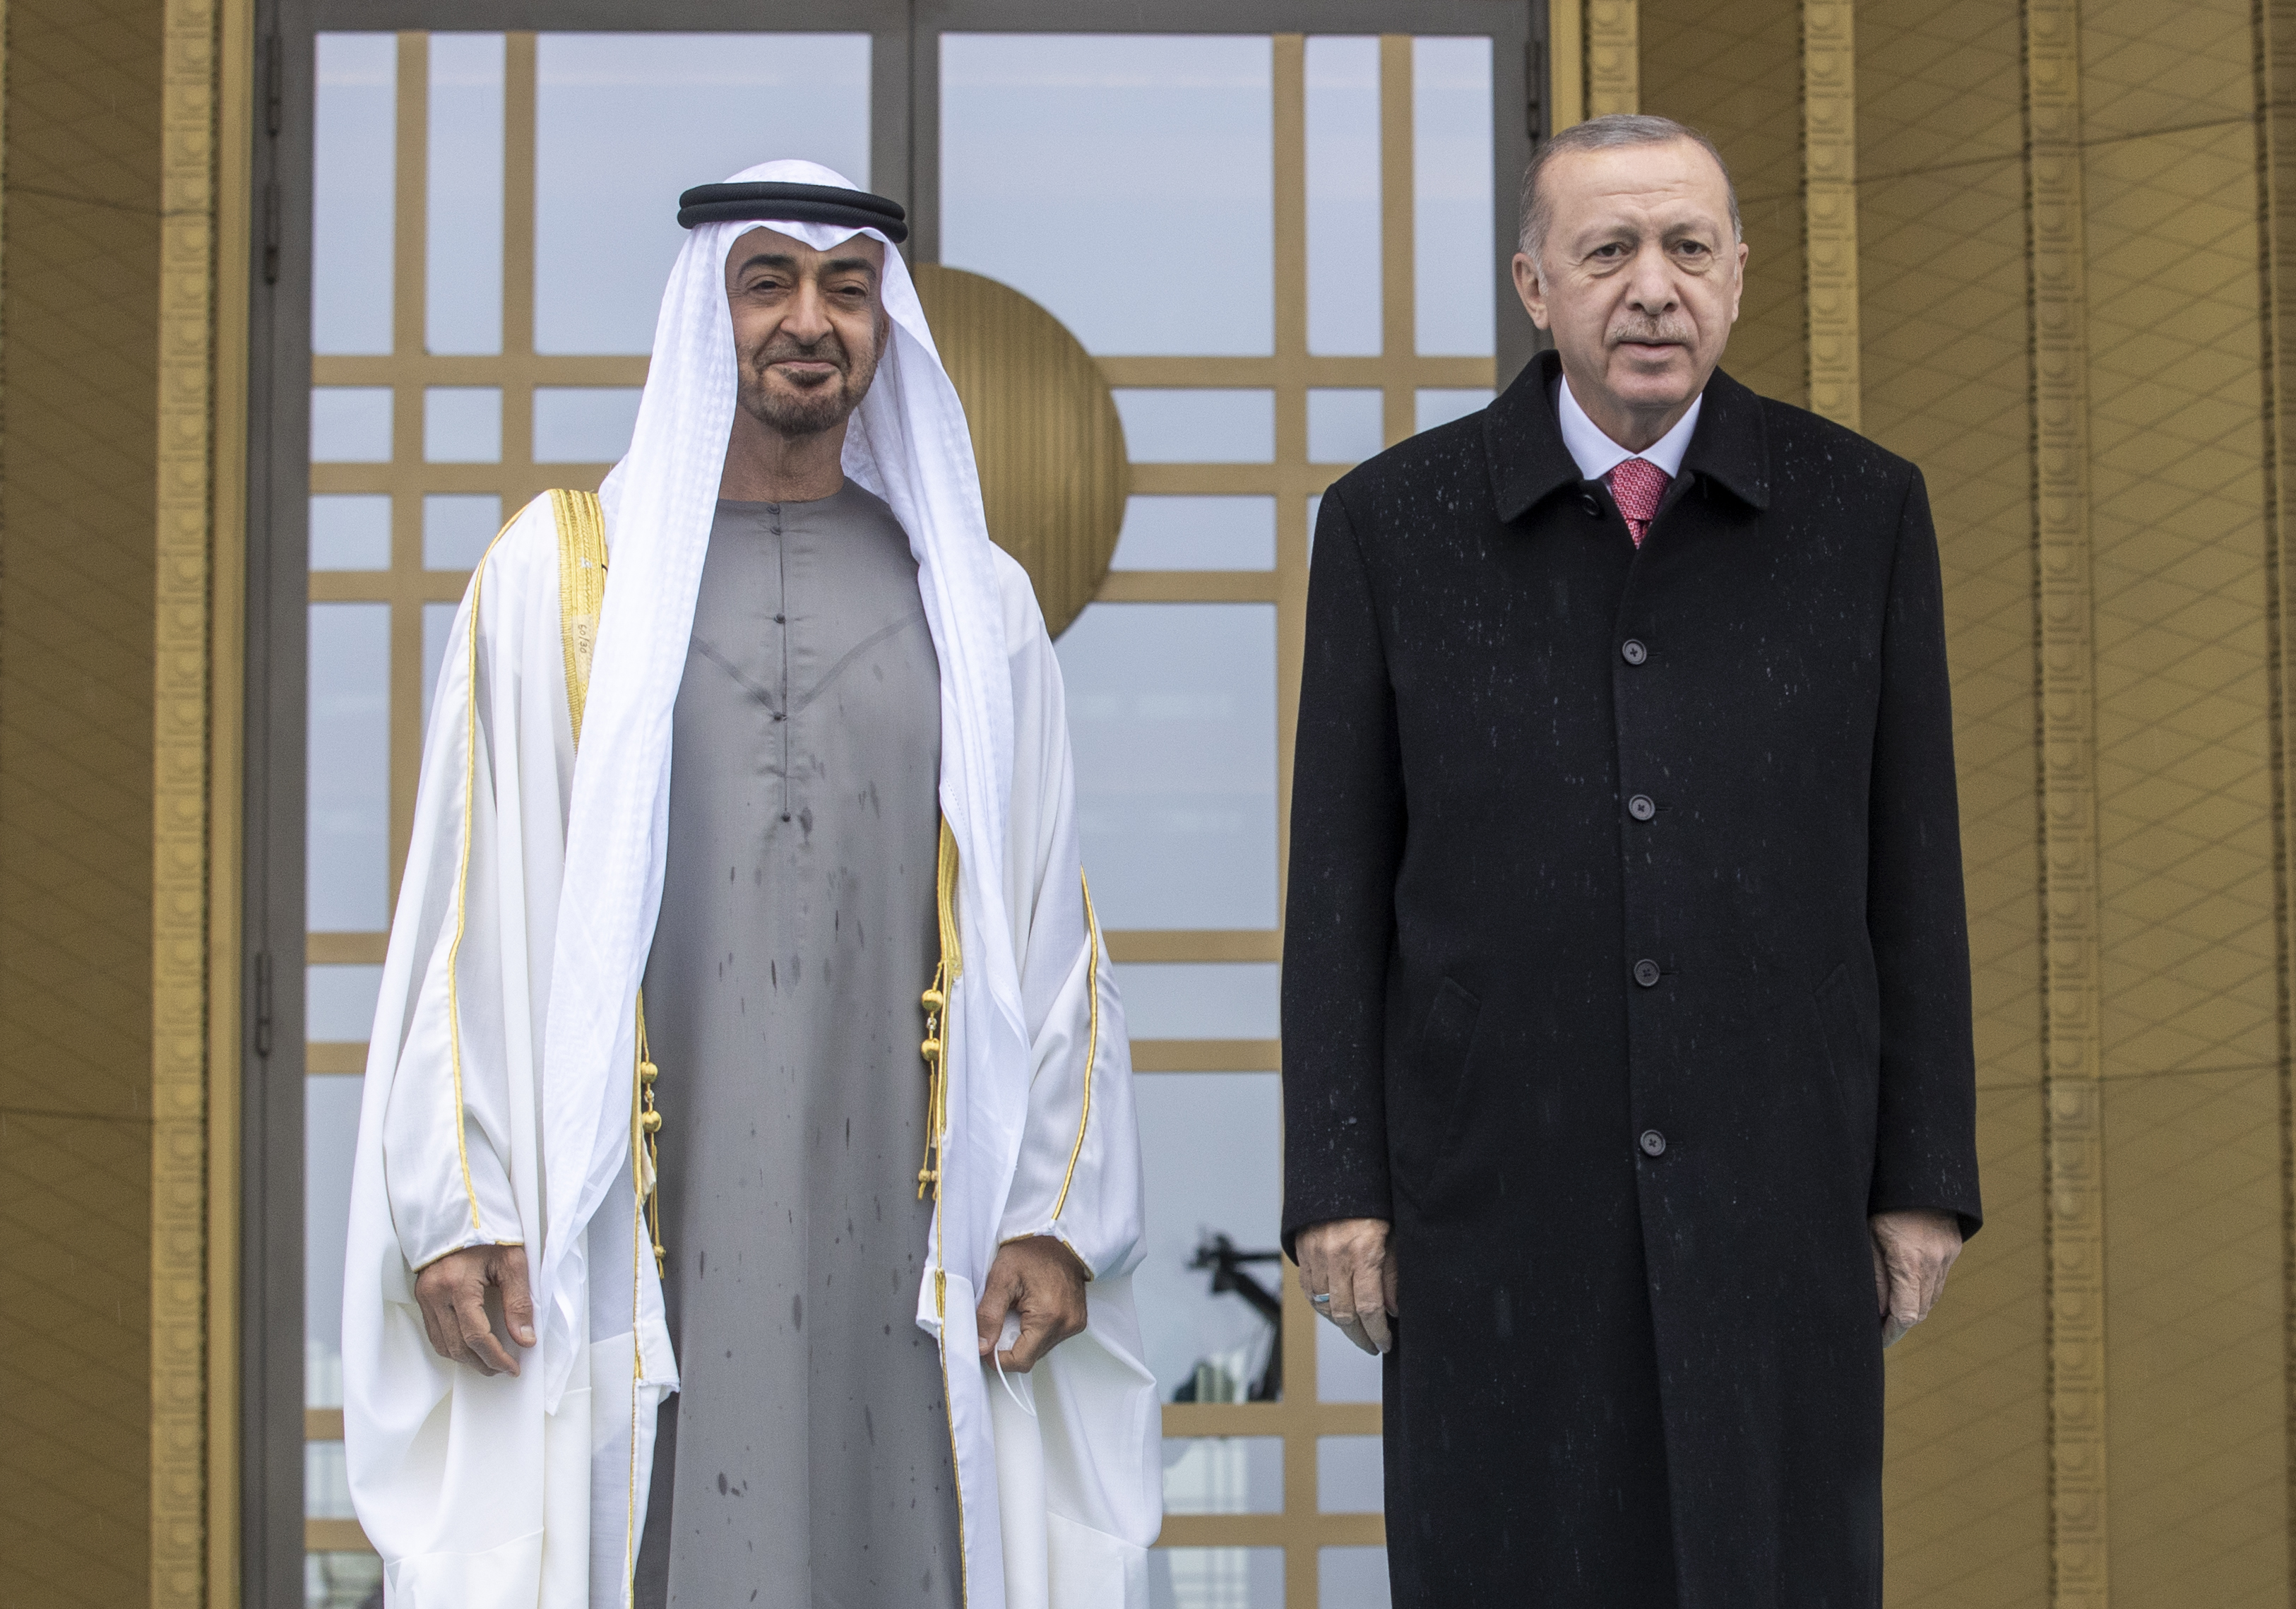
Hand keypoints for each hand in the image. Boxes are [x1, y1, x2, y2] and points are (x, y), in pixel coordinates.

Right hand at [413, 1243, 535, 1375]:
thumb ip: (519, 1302)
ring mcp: (425, 1297)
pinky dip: (452, 1346)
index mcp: (457, 1284)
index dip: (496, 1357)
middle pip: (457, 1346)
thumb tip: (524, 1338)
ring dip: (466, 1359)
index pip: (476, 1336)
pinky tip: (470, 1347)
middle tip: (504, 1368)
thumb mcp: (512, 1262)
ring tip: (490, 1361)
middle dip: (482, 1363)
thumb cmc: (487, 1232)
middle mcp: (435, 1294)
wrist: (460, 1212)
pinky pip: (434, 1333)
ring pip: (442, 1345)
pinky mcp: (422, 1297)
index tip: (512, 1367)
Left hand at [976, 1235, 1089, 1371]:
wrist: (1057, 1236)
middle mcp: (1067, 1324)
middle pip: (1031, 1356)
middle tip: (1000, 1319)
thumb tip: (981, 1346)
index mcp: (1049, 1317)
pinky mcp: (1077, 1320)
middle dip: (1010, 1345)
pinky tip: (1031, 1310)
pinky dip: (1036, 1330)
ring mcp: (1075, 1323)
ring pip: (1040, 1349)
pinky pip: (1051, 1338)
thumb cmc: (1031, 1251)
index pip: (1021, 1360)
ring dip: (1023, 1338)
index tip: (986, 1345)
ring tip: (1017, 1310)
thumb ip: (989, 1315)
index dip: (998, 1359)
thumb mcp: (1001, 1278)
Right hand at [1297, 1217, 1396, 1354]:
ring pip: (1324, 1306)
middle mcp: (1336, 1257)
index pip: (1369, 1307)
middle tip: (1372, 1345)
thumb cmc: (1373, 1207)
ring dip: (1341, 1324)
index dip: (1377, 1332)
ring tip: (1356, 1330)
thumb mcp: (1393, 1237)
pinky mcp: (1302, 1253)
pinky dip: (1321, 1306)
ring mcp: (1315, 1256)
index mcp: (1363, 1252)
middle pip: (1344, 1314)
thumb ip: (1392, 1275)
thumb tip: (1392, 1310)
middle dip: (1360, 1336)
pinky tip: (1335, 1311)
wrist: (1339, 1176)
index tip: (1385, 1343)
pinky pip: (1309, 1291)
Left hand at [1870, 1208, 1961, 1346]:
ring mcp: (1947, 1255)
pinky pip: (1939, 1280)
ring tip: (1890, 1310)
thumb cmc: (1882, 1203)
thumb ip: (1874, 1276)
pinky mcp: (1953, 1248)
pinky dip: (1924, 1291)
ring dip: (1913, 1308)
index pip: (1905, 1315)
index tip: (1878, 1340)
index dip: (1891, 1332)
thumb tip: (1877, 1312)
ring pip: (1932, 1298)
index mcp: (1909, 1261)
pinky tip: (1906, 1287)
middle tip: (1880, 1328)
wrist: (1916, 1173)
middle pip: (1921, 1311)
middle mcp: (1934, 1262)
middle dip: (1901, 1324)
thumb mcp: (1867, 1237)